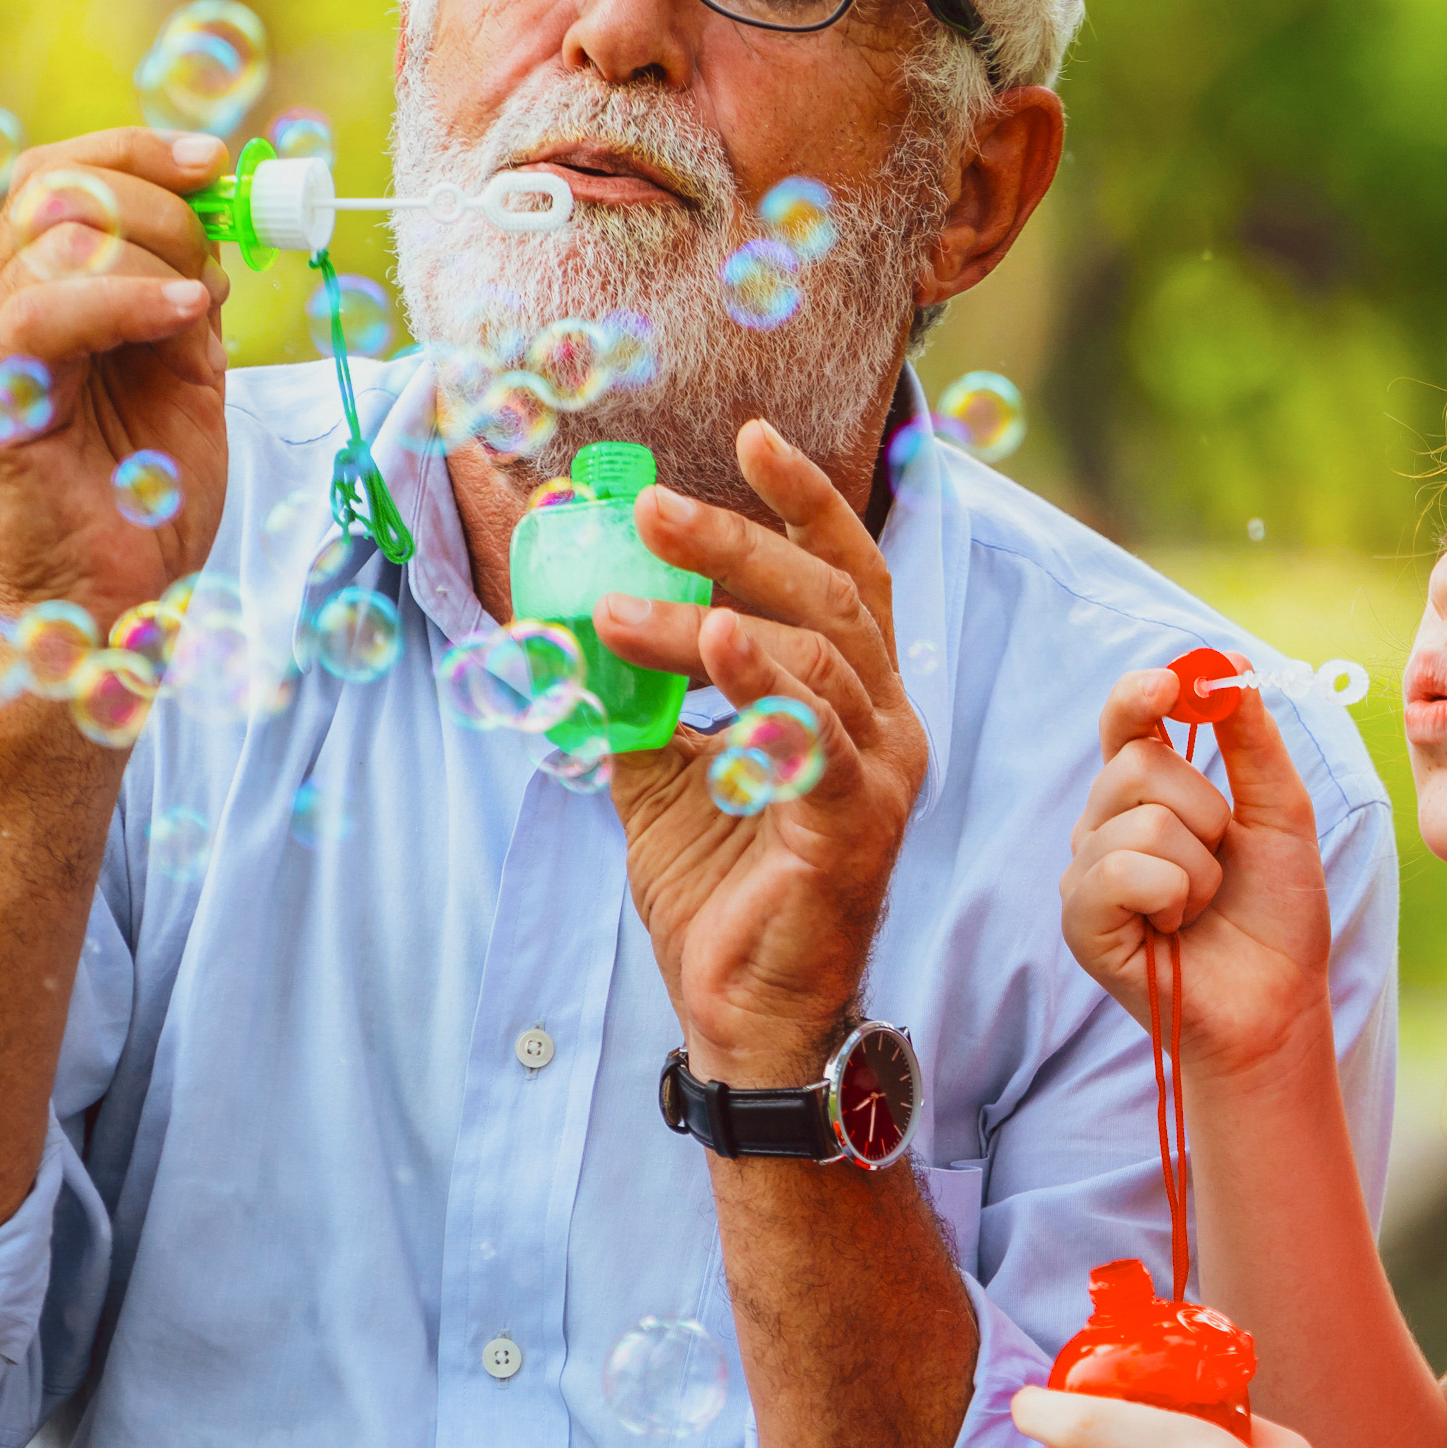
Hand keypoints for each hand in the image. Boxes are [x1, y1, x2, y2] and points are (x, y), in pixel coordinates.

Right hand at [0, 129, 234, 621]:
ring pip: (54, 238)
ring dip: (154, 251)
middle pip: (55, 189)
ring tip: (201, 309)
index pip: (58, 177)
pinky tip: (188, 315)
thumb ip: (187, 303)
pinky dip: (128, 298)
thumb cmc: (146, 498)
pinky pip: (44, 311)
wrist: (108, 603)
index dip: (135, 151)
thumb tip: (220, 233)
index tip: (214, 161)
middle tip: (218, 256)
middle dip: (159, 201)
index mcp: (35, 295)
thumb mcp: (188, 378)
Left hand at [593, 420, 934, 1086]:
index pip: (848, 576)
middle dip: (737, 539)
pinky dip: (757, 684)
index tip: (749, 433)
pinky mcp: (853, 827)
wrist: (741, 1013)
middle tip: (645, 504)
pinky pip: (811, 738)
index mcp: (855, 701)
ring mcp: (880, 774)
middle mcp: (887, 725)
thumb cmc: (717, 890)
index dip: (808, 501)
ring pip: (813, 656)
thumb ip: (632, 687)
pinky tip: (703, 645)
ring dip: (706, 615)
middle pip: (830, 597)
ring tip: (613, 608)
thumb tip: (559, 599)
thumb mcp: (657, 767)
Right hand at [1059, 666, 1337, 1082]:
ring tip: (1201, 905)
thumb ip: (1253, 742)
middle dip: (1205, 810)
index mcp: (1150, 795)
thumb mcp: (1281, 815)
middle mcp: (1107, 826)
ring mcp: (1087, 873)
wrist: (1278, 1002)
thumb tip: (1227, 665)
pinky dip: (1172, 897)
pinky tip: (1173, 929)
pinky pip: (1120, 872)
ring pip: (1139, 820)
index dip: (1139, 696)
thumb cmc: (1276, 914)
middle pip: (1136, 763)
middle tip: (1221, 860)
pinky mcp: (1080, 921)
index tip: (1169, 686)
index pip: (1125, 722)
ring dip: (1199, 867)